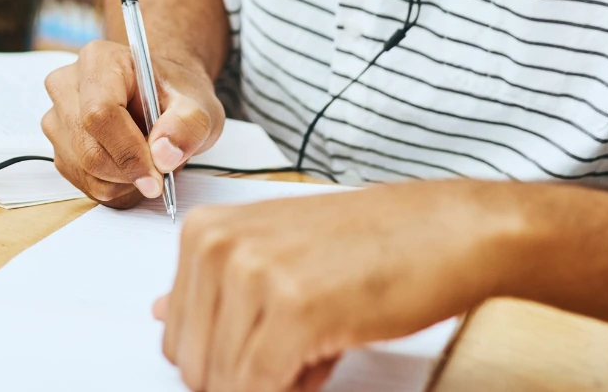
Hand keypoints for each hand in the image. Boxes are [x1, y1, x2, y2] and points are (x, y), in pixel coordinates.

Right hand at [40, 39, 222, 207]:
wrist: (160, 96)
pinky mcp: (59, 148)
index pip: (99, 113)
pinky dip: (114, 187)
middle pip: (88, 149)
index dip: (127, 151)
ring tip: (149, 160)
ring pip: (85, 171)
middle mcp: (67, 86)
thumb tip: (163, 155)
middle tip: (162, 171)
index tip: (157, 177)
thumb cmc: (173, 94)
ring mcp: (57, 119)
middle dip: (129, 171)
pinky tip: (133, 167)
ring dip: (123, 181)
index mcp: (98, 61)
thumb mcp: (198, 104)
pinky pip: (84, 183)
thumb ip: (188, 126)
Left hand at [154, 180, 517, 391]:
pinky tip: (329, 352)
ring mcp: (251, 275)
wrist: (448, 231)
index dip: (228, 360)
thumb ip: (213, 286)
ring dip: (277, 383)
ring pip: (225, 384)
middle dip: (247, 378)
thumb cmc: (371, 242)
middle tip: (302, 345)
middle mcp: (216, 247)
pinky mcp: (292, 310)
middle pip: (194, 368)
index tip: (273, 341)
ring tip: (321, 338)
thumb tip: (160, 314)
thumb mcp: (274, 251)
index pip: (177, 338)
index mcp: (203, 232)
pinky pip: (261, 390)